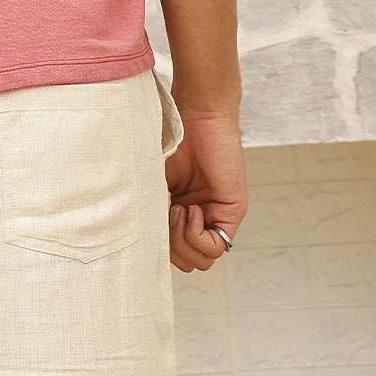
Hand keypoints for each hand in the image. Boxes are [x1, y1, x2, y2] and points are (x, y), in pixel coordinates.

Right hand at [164, 110, 246, 272]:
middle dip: (171, 246)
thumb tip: (144, 243)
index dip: (159, 245)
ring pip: (201, 260)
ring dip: (184, 240)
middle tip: (168, 213)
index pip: (172, 252)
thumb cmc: (172, 139)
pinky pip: (216, 247)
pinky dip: (198, 234)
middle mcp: (198, 218)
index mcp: (179, 211)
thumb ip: (152, 212)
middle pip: (186, 261)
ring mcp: (216, 217)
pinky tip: (193, 209)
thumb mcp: (154, 182)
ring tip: (180, 209)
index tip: (151, 218)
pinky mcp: (231, 213)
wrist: (197, 114)